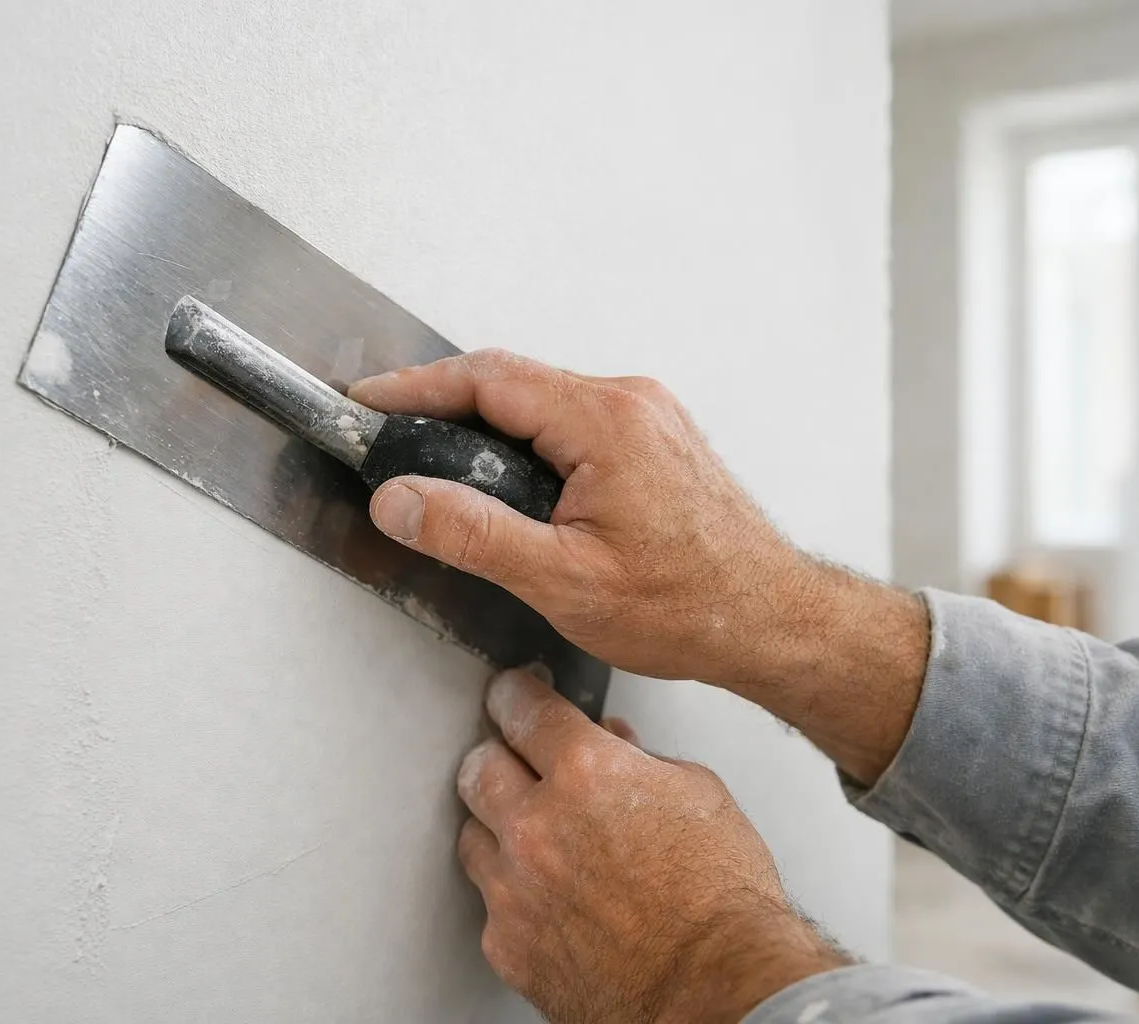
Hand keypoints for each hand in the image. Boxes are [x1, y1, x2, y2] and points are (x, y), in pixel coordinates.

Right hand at [351, 351, 928, 784]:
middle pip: (511, 380)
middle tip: (386, 429)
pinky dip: (524, 437)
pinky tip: (504, 477)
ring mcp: (647, 416)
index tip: (368, 401)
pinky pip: (571, 418)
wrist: (771, 619)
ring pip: (541, 399)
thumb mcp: (562, 581)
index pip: (486, 379)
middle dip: (440, 401)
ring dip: (483, 422)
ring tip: (433, 458)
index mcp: (606, 422)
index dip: (414, 387)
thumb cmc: (688, 607)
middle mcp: (631, 403)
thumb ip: (472, 533)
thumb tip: (399, 499)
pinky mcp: (654, 438)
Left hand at [457, 669, 848, 1022]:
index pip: (522, 708)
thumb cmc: (722, 902)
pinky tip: (548, 897)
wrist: (719, 991)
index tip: (513, 695)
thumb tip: (616, 741)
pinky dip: (514, 895)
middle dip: (496, 755)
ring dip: (498, 828)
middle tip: (515, 762)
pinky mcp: (507, 943)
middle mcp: (538, 826)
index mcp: (587, 773)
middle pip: (478, 766)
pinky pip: (490, 903)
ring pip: (472, 834)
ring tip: (536, 839)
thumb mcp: (699, 796)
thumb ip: (643, 759)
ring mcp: (515, 888)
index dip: (514, 695)